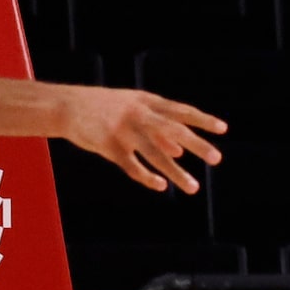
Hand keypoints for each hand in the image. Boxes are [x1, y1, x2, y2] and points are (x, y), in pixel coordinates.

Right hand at [62, 86, 224, 192]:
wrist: (67, 107)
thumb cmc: (105, 108)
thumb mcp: (133, 110)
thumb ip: (158, 129)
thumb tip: (180, 152)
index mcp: (147, 102)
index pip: (181, 111)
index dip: (202, 120)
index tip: (223, 129)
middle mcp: (139, 114)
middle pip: (174, 130)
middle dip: (197, 144)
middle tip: (217, 159)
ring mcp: (124, 130)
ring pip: (155, 154)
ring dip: (176, 172)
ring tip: (193, 187)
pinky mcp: (109, 146)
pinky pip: (132, 165)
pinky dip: (147, 177)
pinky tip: (161, 187)